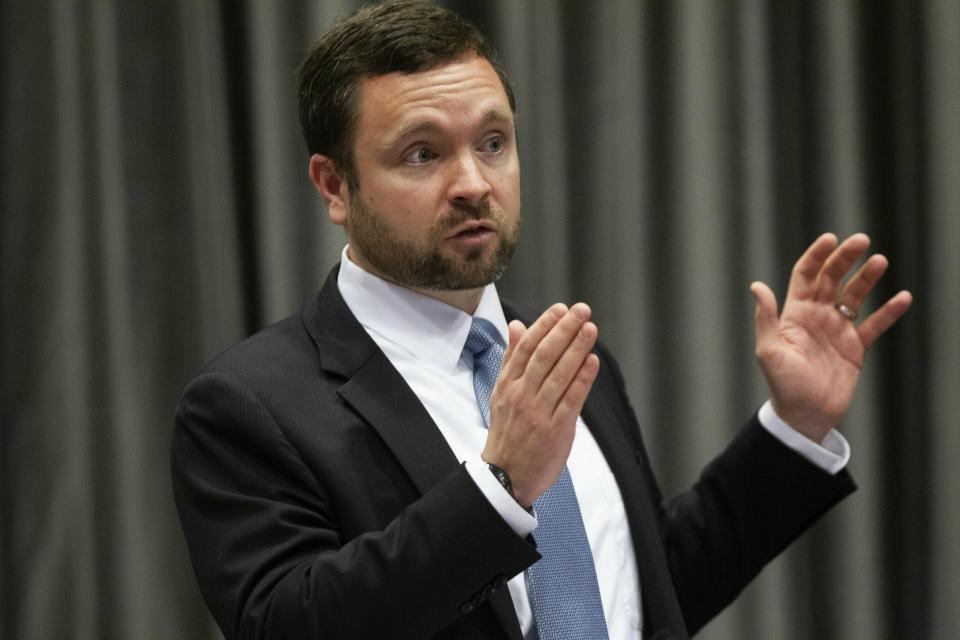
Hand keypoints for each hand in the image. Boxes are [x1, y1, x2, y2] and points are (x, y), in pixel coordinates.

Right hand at [481, 303, 599, 506]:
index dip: (544, 325)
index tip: (561, 309)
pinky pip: (571, 401)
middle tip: (582, 311)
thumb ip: (511, 358)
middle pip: (544, 356)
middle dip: (564, 330)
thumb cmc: (506, 432)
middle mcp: (521, 396)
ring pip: (559, 375)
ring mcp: (538, 413)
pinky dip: (583, 380)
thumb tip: (516, 325)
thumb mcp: (500, 392)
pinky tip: (593, 362)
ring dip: (577, 349)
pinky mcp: (556, 431)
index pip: (526, 347)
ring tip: (591, 329)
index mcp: (508, 384)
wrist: (505, 477)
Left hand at [750, 233, 911, 441]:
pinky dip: (888, 311)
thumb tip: (757, 286)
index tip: (831, 239)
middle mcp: (816, 316)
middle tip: (862, 240)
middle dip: (845, 258)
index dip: (817, 256)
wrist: (805, 415)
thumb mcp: (769, 351)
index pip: (805, 275)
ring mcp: (837, 330)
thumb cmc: (783, 384)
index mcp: (794, 313)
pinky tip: (902, 297)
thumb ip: (766, 318)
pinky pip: (875, 325)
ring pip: (855, 296)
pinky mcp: (855, 347)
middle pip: (832, 278)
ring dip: (867, 278)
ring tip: (880, 261)